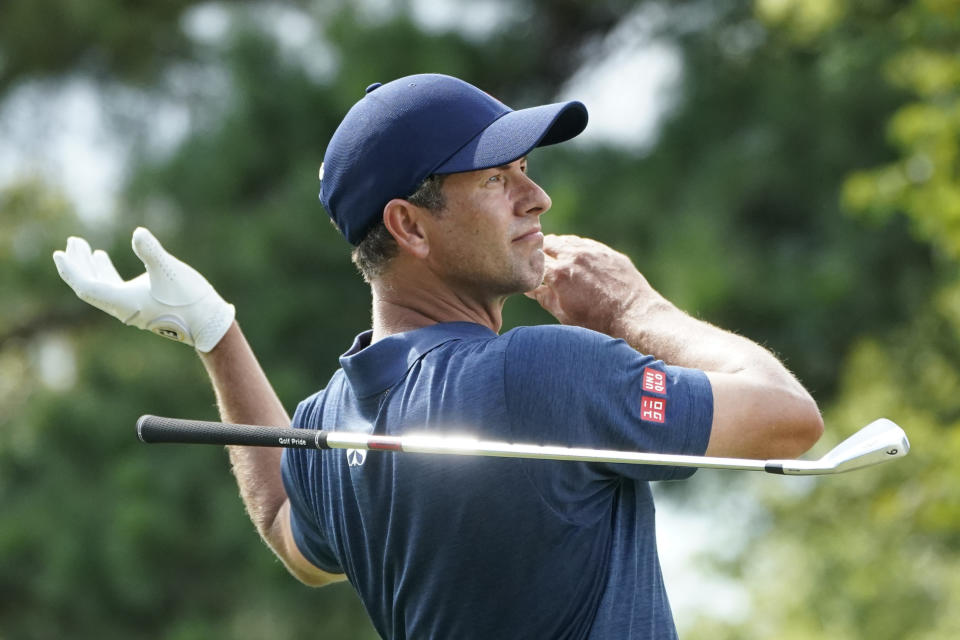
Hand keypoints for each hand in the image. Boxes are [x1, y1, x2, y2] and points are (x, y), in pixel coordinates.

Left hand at [53, 227, 234, 351]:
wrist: (207, 322)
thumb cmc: (189, 299)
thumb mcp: (171, 271)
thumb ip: (152, 252)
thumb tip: (138, 233)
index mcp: (123, 301)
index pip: (87, 287)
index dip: (72, 271)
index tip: (59, 253)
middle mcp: (122, 307)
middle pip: (89, 286)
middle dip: (78, 265)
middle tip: (72, 242)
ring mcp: (130, 307)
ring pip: (100, 287)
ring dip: (90, 267)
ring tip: (84, 247)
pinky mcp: (140, 304)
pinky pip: (113, 288)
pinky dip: (104, 272)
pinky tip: (102, 258)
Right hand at [525, 234, 663, 335]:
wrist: (635, 316)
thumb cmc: (598, 322)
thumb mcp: (565, 315)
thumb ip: (545, 298)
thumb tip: (530, 289)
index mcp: (559, 274)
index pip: (533, 260)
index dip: (527, 265)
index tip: (526, 271)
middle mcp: (574, 256)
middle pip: (547, 244)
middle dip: (540, 252)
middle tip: (538, 262)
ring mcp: (592, 251)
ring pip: (566, 241)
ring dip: (557, 247)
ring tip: (555, 259)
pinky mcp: (607, 252)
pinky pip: (585, 243)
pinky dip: (576, 248)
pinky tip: (575, 258)